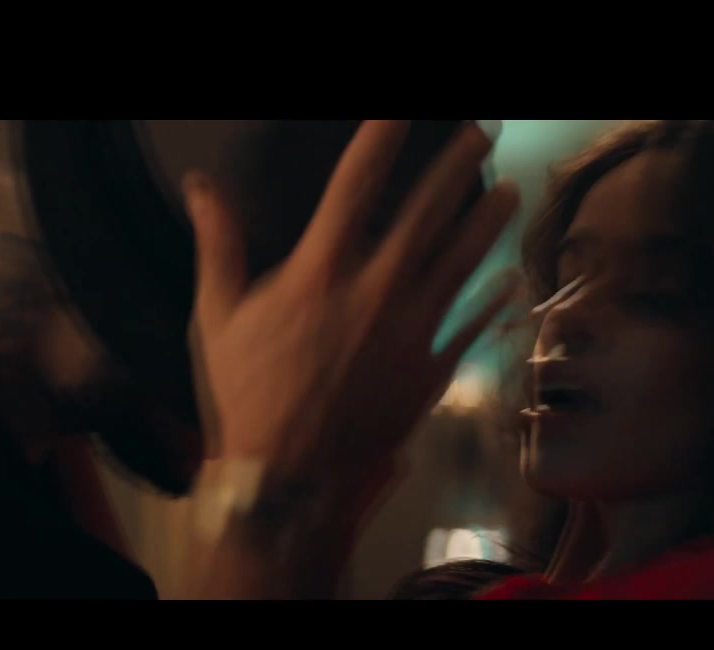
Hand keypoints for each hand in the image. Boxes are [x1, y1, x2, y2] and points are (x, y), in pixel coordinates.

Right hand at [184, 121, 519, 505]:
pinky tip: (512, 280)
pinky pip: (469, 327)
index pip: (356, 184)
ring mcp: (410, 332)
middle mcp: (375, 291)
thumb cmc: (244, 395)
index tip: (401, 110)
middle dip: (456, 169)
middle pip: (426, 215)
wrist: (287, 476)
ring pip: (460, 263)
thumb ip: (218, 244)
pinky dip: (493, 302)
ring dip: (487, 223)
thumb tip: (201, 185)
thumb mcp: (218, 315)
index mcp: (321, 271)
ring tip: (512, 191)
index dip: (381, 138)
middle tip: (484, 134)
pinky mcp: (430, 371)